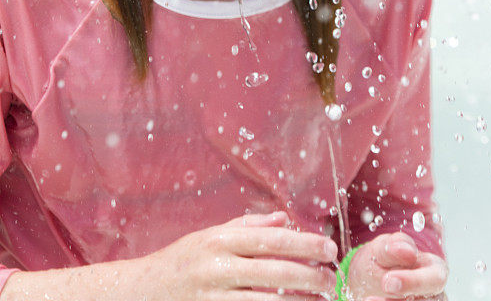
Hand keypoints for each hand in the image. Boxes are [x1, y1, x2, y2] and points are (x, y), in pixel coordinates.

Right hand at [136, 210, 338, 300]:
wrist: (138, 292)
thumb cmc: (180, 262)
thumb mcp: (208, 236)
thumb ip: (247, 227)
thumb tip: (283, 218)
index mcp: (219, 239)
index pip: (271, 239)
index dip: (304, 243)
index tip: (329, 248)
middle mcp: (216, 266)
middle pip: (273, 271)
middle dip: (308, 275)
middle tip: (331, 280)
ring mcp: (211, 297)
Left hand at [346, 231, 448, 300]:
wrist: (369, 281)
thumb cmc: (382, 262)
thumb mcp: (383, 249)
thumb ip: (394, 247)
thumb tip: (408, 250)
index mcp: (434, 268)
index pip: (434, 277)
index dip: (412, 281)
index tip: (387, 281)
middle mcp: (434, 294)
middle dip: (406, 296)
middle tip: (378, 293)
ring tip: (368, 299)